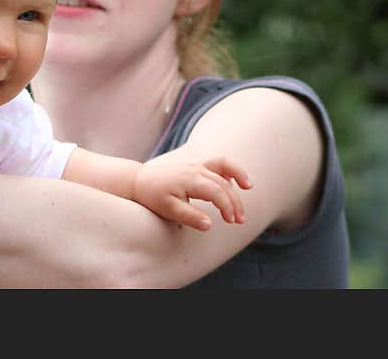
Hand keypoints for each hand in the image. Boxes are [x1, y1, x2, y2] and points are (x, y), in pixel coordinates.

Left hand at [132, 157, 251, 230]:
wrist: (138, 181)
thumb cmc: (152, 196)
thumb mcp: (168, 210)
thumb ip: (189, 217)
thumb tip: (209, 225)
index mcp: (191, 179)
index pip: (218, 191)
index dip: (228, 207)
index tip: (231, 221)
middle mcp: (196, 169)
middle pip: (224, 183)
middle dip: (235, 202)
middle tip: (239, 221)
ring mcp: (195, 166)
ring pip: (222, 167)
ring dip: (237, 177)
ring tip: (249, 186)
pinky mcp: (193, 166)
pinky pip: (215, 163)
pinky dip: (227, 170)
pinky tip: (232, 182)